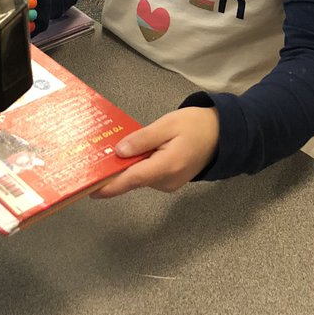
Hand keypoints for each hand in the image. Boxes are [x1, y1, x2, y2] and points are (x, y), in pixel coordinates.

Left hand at [90, 107, 219, 198]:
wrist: (223, 134)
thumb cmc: (196, 125)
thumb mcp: (167, 125)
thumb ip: (142, 139)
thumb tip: (119, 152)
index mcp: (166, 166)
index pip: (131, 179)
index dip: (110, 185)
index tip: (90, 189)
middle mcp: (167, 181)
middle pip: (134, 178)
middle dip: (115, 170)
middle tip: (94, 158)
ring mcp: (170, 183)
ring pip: (141, 176)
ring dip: (127, 166)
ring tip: (110, 151)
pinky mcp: (171, 180)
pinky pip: (149, 174)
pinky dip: (139, 165)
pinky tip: (133, 153)